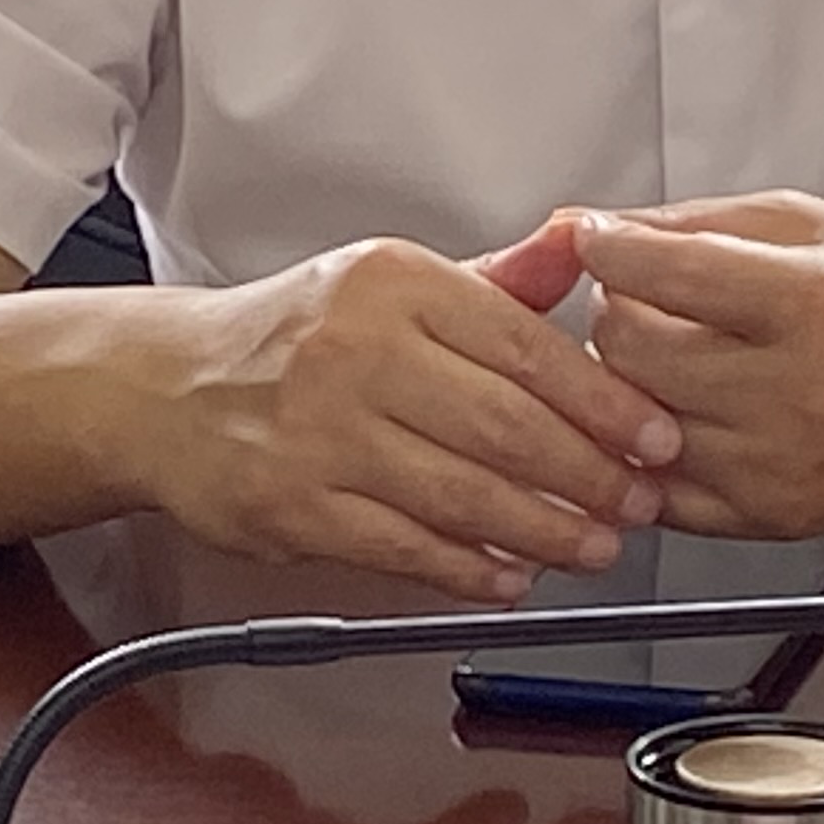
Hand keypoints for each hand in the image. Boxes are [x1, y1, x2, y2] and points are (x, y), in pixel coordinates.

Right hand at [123, 231, 681, 599]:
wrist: (167, 388)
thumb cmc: (292, 338)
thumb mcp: (390, 284)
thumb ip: (495, 282)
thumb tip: (585, 248)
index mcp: (394, 284)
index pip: (526, 345)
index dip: (606, 401)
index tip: (657, 436)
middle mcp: (356, 350)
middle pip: (506, 425)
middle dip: (592, 475)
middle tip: (640, 503)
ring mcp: (321, 431)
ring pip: (462, 493)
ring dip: (545, 531)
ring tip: (592, 546)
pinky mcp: (293, 503)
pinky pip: (403, 547)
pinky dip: (468, 569)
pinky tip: (508, 575)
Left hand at [572, 193, 823, 537]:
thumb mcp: (809, 226)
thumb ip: (693, 222)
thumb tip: (592, 227)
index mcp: (819, 304)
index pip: (665, 272)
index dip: (609, 246)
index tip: (598, 237)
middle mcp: (798, 393)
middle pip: (630, 348)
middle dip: (620, 309)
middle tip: (649, 297)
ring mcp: (778, 465)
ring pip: (631, 416)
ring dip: (630, 378)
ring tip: (677, 351)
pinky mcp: (765, 516)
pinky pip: (656, 481)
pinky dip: (650, 444)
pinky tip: (687, 410)